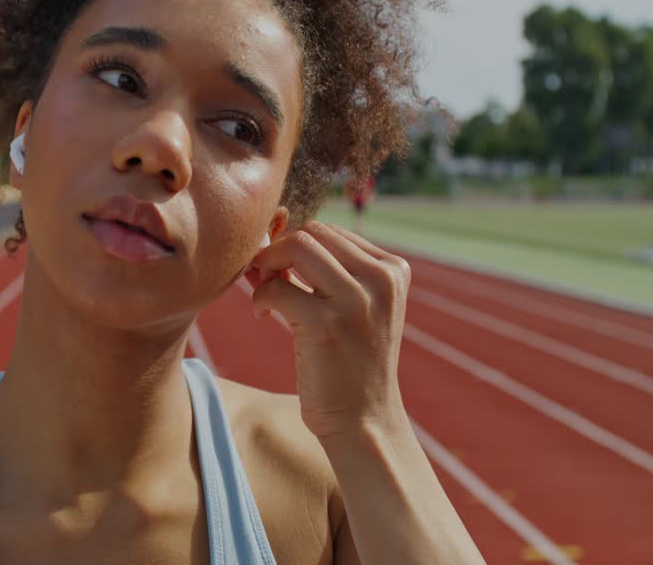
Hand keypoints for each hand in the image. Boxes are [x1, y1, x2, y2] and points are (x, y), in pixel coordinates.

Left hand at [244, 221, 410, 442]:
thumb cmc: (349, 363)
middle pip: (312, 232)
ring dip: (267, 266)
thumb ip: (323, 271)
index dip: (294, 247)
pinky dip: (260, 296)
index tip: (280, 273)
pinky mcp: (328, 323)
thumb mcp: (351, 307)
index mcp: (393, 270)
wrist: (363, 420)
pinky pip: (277, 287)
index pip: (330, 231)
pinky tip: (263, 316)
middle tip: (267, 280)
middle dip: (279, 251)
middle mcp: (382, 279)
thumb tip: (269, 234)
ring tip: (265, 295)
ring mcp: (357, 300)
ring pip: (296, 247)